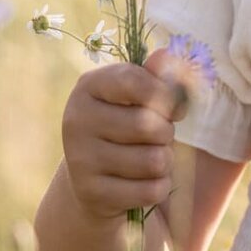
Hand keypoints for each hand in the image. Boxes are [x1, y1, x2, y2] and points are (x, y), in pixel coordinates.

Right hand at [61, 50, 187, 221]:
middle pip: (150, 125)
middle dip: (166, 133)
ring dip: (164, 162)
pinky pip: (151, 191)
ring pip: (154, 160)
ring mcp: (81, 158)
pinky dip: (159, 188)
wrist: (93, 178)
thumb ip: (157, 76)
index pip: (134, 81)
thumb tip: (167, 57)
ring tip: (150, 158)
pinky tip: (143, 183)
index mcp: (88, 87)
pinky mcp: (92, 193)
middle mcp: (76, 120)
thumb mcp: (137, 96)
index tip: (174, 107)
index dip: (166, 94)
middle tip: (157, 137)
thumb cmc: (125, 125)